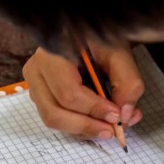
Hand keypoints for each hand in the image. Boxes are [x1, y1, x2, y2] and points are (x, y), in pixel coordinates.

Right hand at [22, 42, 143, 139]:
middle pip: (54, 113)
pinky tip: (99, 121)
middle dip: (86, 126)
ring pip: (54, 120)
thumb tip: (123, 115)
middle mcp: (36, 71)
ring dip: (84, 129)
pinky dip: (80, 126)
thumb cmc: (99, 39)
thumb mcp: (120, 53)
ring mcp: (35, 85)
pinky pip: (58, 119)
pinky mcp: (41, 96)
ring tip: (109, 127)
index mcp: (52, 54)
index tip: (116, 116)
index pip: (68, 93)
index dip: (93, 109)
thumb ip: (127, 83)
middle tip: (112, 130)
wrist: (84, 32)